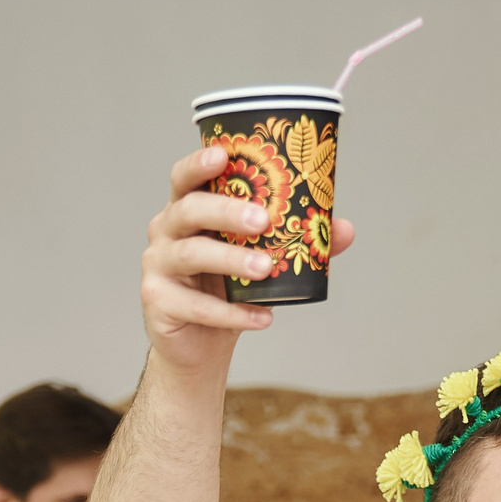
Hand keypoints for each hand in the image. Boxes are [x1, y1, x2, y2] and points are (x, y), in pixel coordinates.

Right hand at [140, 146, 353, 375]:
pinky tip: (263, 318)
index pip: (185, 177)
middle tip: (262, 220)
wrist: (201, 345)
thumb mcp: (262, 258)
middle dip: (226, 211)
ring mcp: (156, 266)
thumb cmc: (227, 290)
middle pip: (189, 210)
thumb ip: (297, 240)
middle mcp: (166, 230)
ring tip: (266, 268)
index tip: (222, 155)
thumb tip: (344, 229)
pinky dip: (233, 314)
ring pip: (192, 255)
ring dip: (232, 260)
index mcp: (187, 209)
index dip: (198, 164)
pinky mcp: (157, 301)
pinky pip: (196, 306)